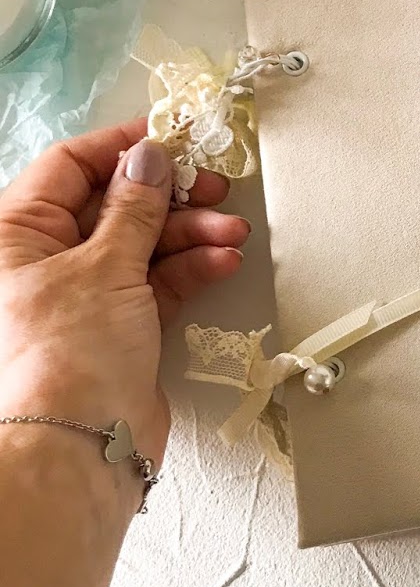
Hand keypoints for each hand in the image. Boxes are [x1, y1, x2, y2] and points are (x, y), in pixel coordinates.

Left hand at [0, 121, 249, 494]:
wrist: (80, 448)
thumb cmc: (66, 357)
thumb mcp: (104, 264)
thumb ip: (133, 206)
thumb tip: (149, 158)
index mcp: (15, 234)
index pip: (69, 167)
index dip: (122, 148)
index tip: (172, 137)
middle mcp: (43, 261)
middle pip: (112, 205)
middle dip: (168, 196)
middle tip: (212, 186)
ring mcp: (83, 295)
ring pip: (142, 243)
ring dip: (190, 233)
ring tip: (230, 230)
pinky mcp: (118, 327)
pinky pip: (158, 281)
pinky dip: (191, 268)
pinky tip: (221, 260)